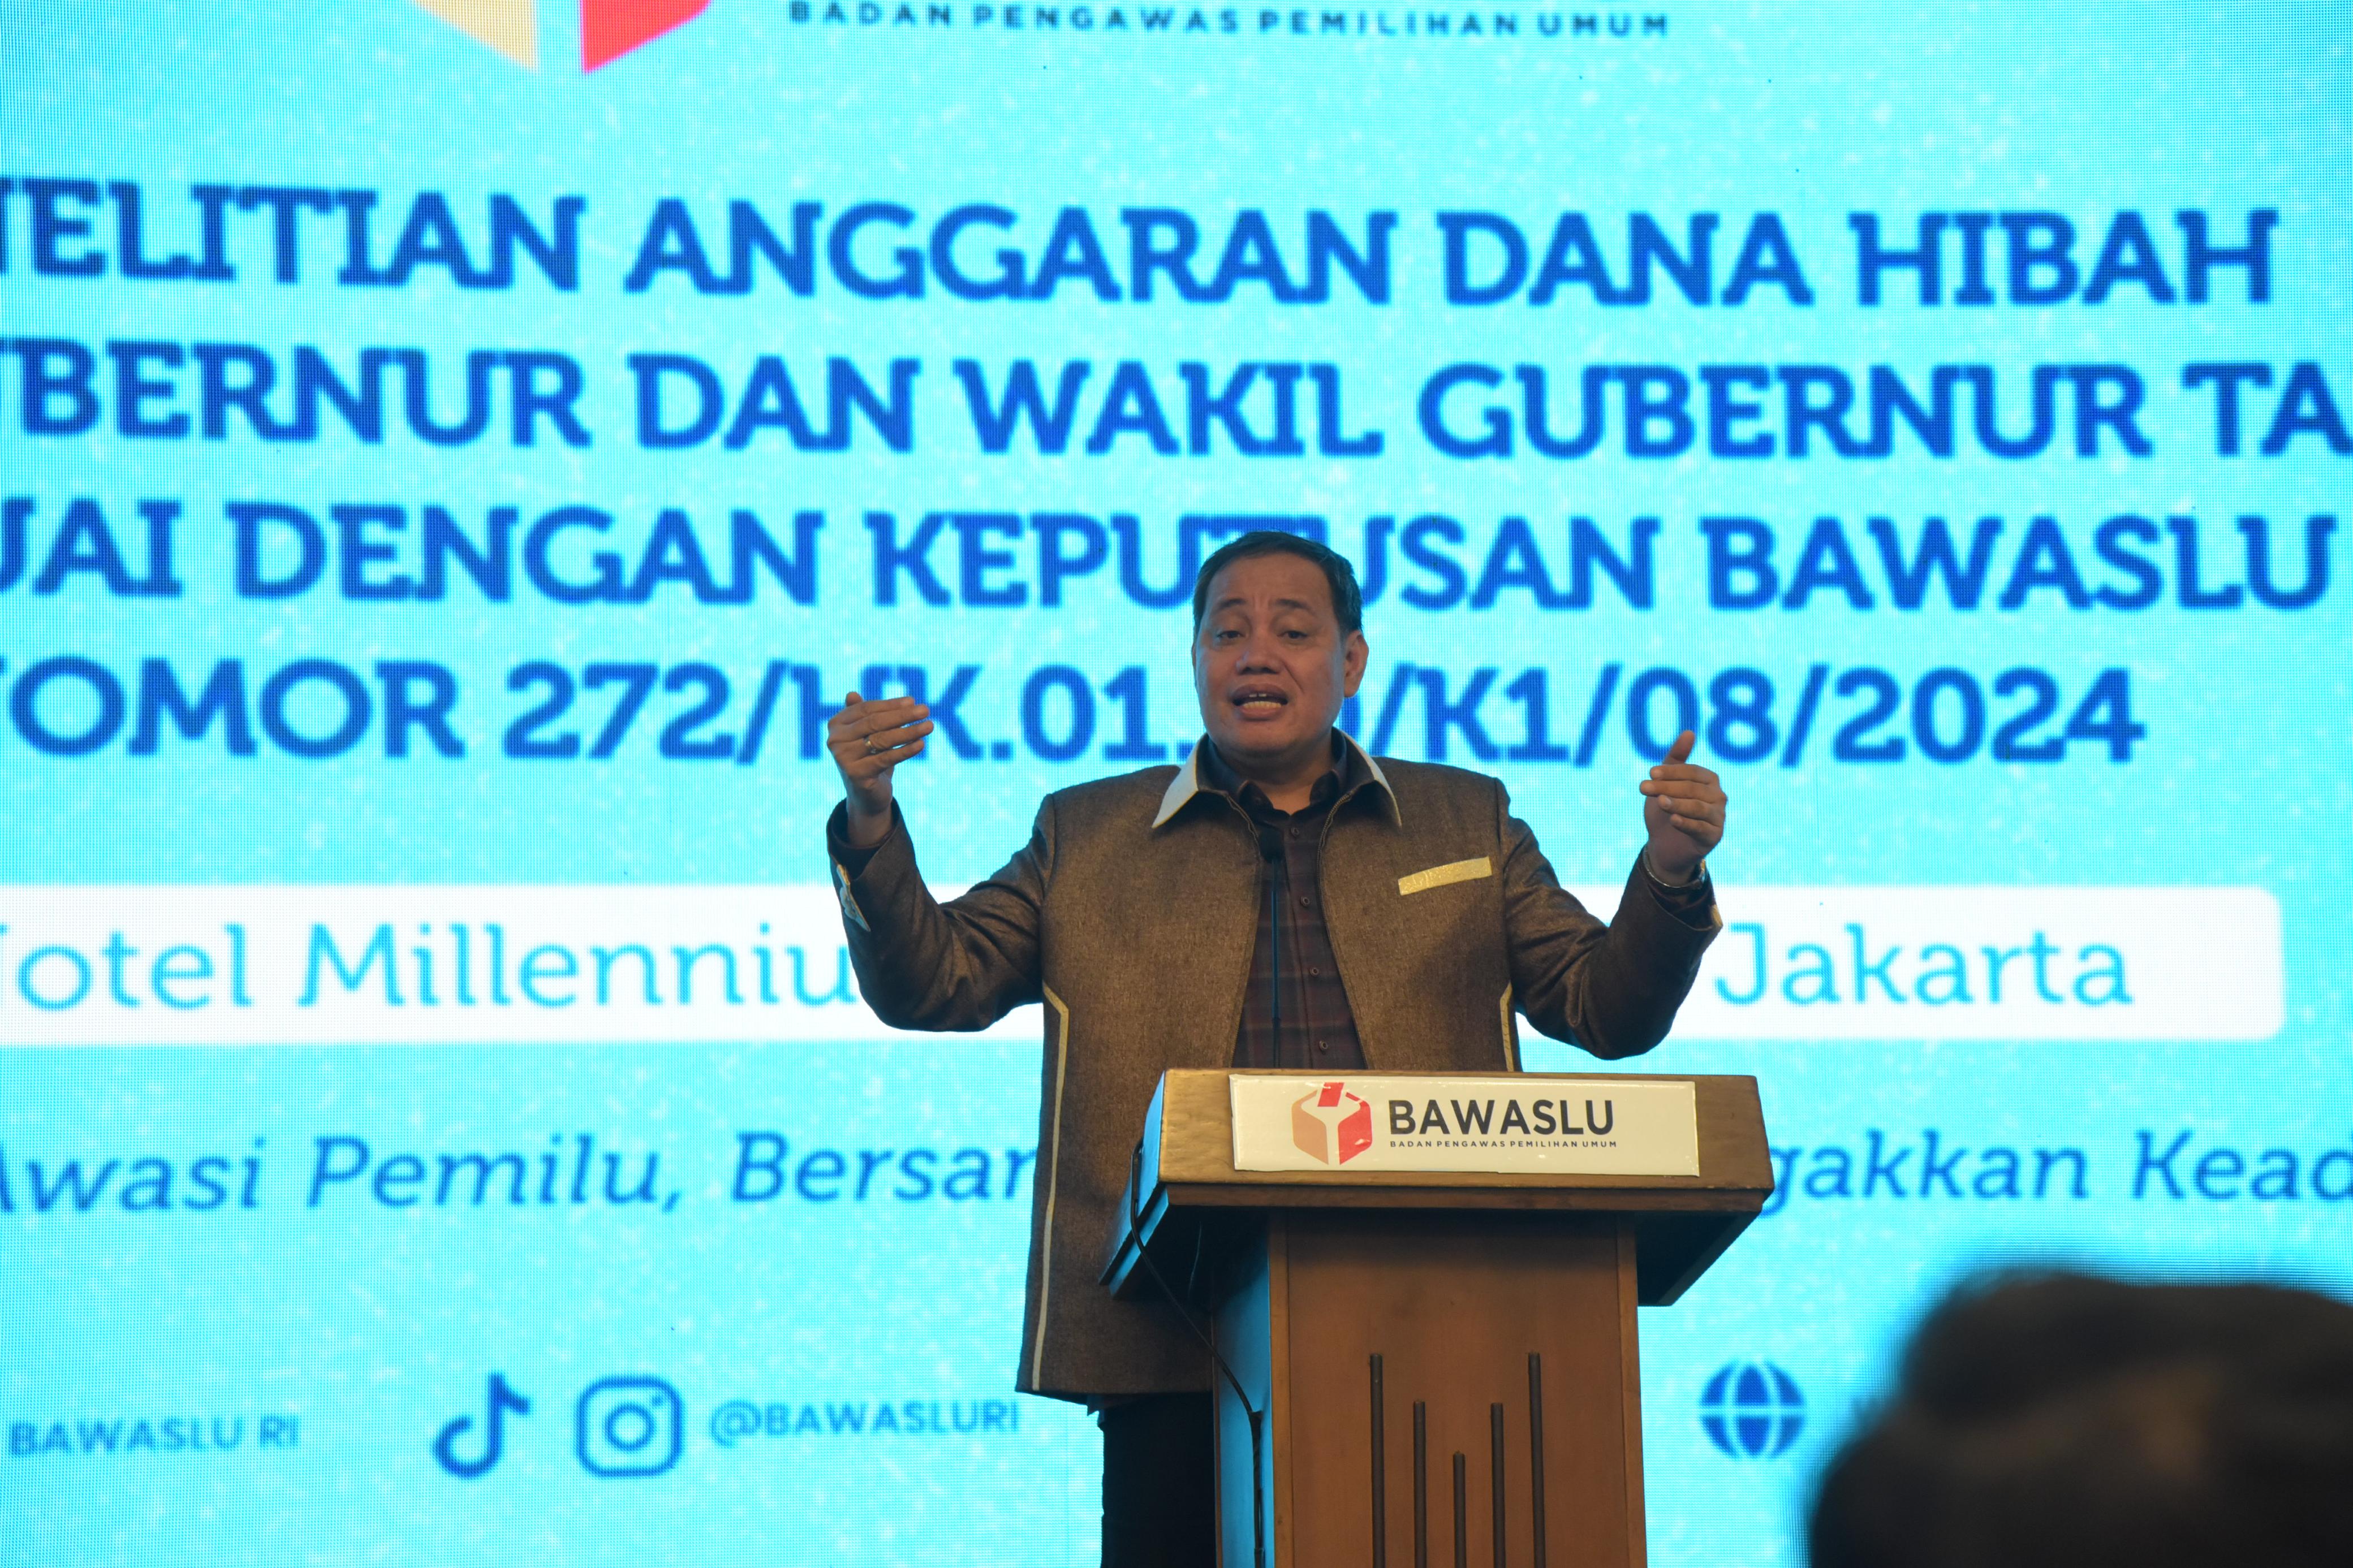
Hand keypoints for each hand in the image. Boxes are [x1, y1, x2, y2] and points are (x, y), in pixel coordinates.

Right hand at [827, 692, 931, 848]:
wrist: (866, 796)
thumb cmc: (869, 758)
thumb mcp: (866, 735)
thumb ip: (861, 715)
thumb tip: (852, 693)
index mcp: (836, 724)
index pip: (867, 709)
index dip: (891, 705)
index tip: (913, 701)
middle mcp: (835, 740)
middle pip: (875, 722)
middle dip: (903, 715)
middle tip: (926, 710)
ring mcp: (843, 758)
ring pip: (883, 740)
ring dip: (909, 731)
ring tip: (929, 726)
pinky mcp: (856, 774)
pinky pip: (886, 759)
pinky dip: (906, 750)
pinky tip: (921, 744)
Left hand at [1636, 730, 1725, 883]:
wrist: (1664, 844)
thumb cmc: (1666, 808)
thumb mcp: (1666, 782)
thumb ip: (1676, 758)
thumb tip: (1689, 731)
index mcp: (1709, 780)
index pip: (1692, 772)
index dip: (1671, 772)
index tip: (1650, 773)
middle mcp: (1718, 797)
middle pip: (1693, 789)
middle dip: (1667, 787)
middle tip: (1643, 787)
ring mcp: (1718, 817)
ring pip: (1698, 808)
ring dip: (1677, 803)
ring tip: (1660, 801)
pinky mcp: (1714, 836)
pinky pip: (1701, 828)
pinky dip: (1686, 823)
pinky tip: (1672, 819)